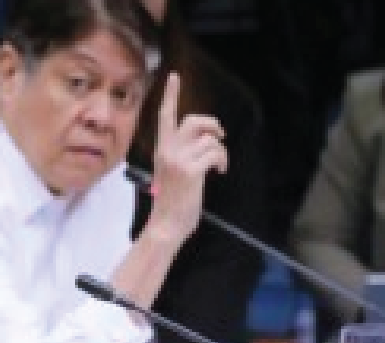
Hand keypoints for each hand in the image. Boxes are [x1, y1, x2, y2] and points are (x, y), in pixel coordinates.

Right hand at [146, 72, 227, 243]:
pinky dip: (222, 161)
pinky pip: (215, 153)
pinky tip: (219, 172)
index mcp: (161, 150)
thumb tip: (206, 143)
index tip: (174, 76)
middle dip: (212, 124)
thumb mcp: (172, 173)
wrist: (165, 224)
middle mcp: (167, 151)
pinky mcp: (190, 170)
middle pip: (194, 120)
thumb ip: (182, 154)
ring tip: (218, 166)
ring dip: (220, 151)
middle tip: (220, 136)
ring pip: (209, 139)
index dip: (171, 95)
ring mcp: (178, 160)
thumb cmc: (171, 202)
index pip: (165, 116)